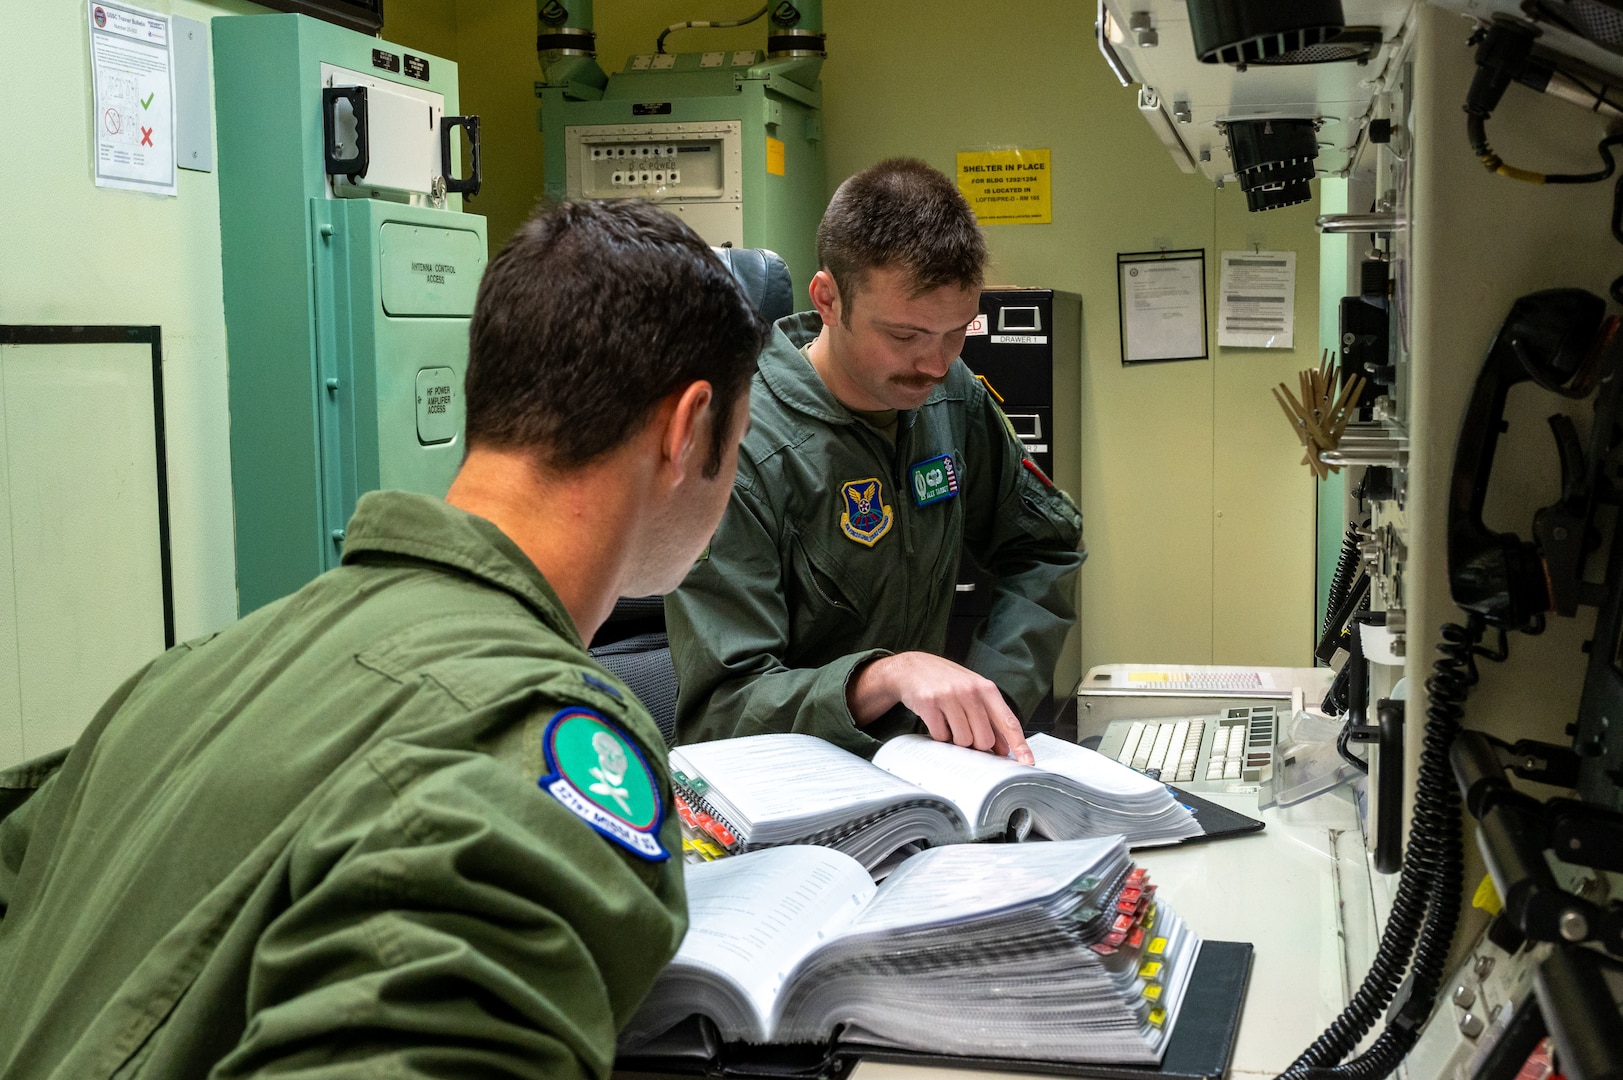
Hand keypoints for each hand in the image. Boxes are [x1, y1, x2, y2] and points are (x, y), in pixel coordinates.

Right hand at [848, 652, 1033, 764]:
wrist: (912, 668)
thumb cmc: (946, 681)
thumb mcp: (973, 692)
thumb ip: (990, 717)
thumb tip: (1003, 747)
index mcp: (985, 688)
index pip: (1008, 722)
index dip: (1019, 745)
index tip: (1027, 761)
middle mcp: (970, 691)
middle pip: (984, 740)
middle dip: (976, 744)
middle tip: (965, 730)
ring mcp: (949, 696)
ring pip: (963, 740)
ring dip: (955, 739)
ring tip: (949, 721)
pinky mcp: (929, 704)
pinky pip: (941, 736)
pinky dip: (939, 734)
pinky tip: (936, 718)